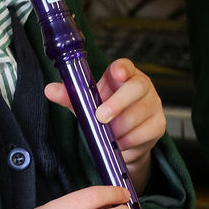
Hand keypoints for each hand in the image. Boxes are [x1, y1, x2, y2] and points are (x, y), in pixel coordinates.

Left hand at [44, 59, 164, 180]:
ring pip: (139, 114)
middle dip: (118, 103)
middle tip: (101, 117)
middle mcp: (142, 87)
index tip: (117, 73)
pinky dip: (128, 140)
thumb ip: (70, 96)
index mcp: (122, 76)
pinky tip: (119, 142)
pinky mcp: (158, 125)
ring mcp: (153, 105)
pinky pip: (144, 133)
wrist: (120, 140)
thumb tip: (50, 90)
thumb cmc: (104, 114)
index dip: (122, 68)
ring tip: (107, 134)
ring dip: (119, 128)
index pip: (125, 66)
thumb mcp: (85, 104)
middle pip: (137, 88)